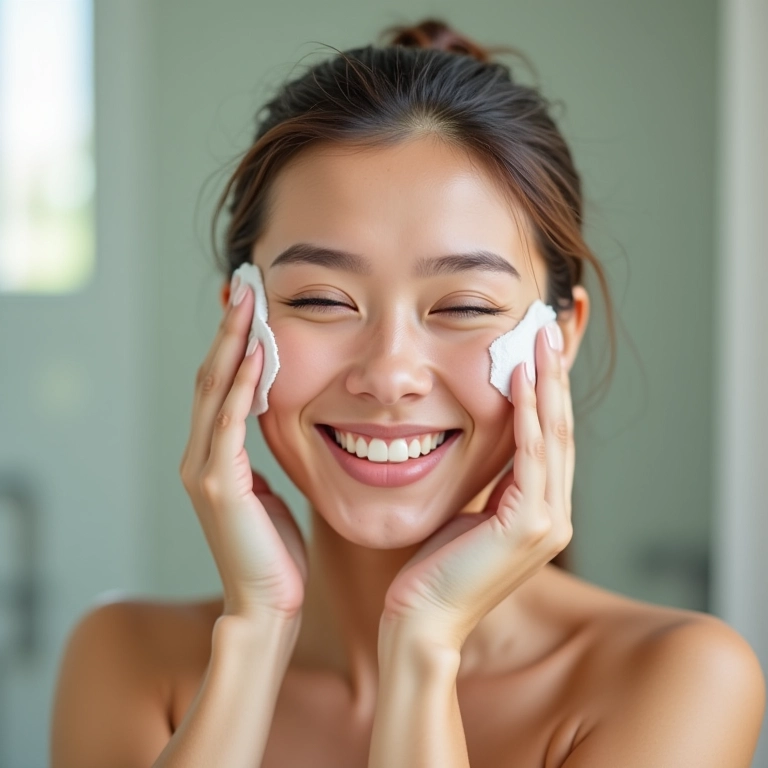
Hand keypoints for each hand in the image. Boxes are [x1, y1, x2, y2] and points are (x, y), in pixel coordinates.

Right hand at [179, 282, 307, 621]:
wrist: (266, 603)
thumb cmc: (274, 551)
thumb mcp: (267, 491)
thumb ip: (259, 456)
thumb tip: (273, 421)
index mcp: (213, 456)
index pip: (220, 386)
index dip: (232, 344)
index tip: (249, 306)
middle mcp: (200, 456)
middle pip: (210, 377)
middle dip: (228, 331)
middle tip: (243, 287)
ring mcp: (204, 469)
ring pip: (214, 391)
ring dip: (232, 345)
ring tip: (246, 303)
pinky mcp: (218, 484)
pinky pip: (230, 423)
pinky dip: (241, 386)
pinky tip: (258, 354)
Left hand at [381, 322, 573, 648]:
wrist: (422, 617)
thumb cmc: (435, 566)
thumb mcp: (469, 512)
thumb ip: (490, 483)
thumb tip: (486, 443)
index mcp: (540, 511)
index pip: (550, 439)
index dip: (548, 392)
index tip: (539, 350)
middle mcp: (554, 515)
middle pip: (561, 430)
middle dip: (555, 377)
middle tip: (548, 330)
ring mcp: (547, 523)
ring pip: (554, 436)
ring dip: (547, 384)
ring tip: (540, 340)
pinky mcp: (528, 526)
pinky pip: (532, 456)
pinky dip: (529, 414)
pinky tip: (521, 378)